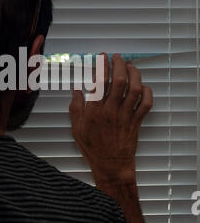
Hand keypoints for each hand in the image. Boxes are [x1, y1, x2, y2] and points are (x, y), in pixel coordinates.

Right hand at [69, 53, 152, 184]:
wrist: (111, 166)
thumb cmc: (94, 149)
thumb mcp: (77, 128)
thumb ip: (76, 108)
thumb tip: (77, 90)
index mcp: (95, 111)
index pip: (100, 82)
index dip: (102, 66)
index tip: (102, 57)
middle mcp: (111, 111)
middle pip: (119, 81)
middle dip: (119, 65)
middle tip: (117, 57)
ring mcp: (126, 116)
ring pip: (134, 89)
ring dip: (134, 74)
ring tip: (130, 66)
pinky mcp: (136, 122)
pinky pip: (146, 104)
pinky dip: (147, 93)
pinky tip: (143, 87)